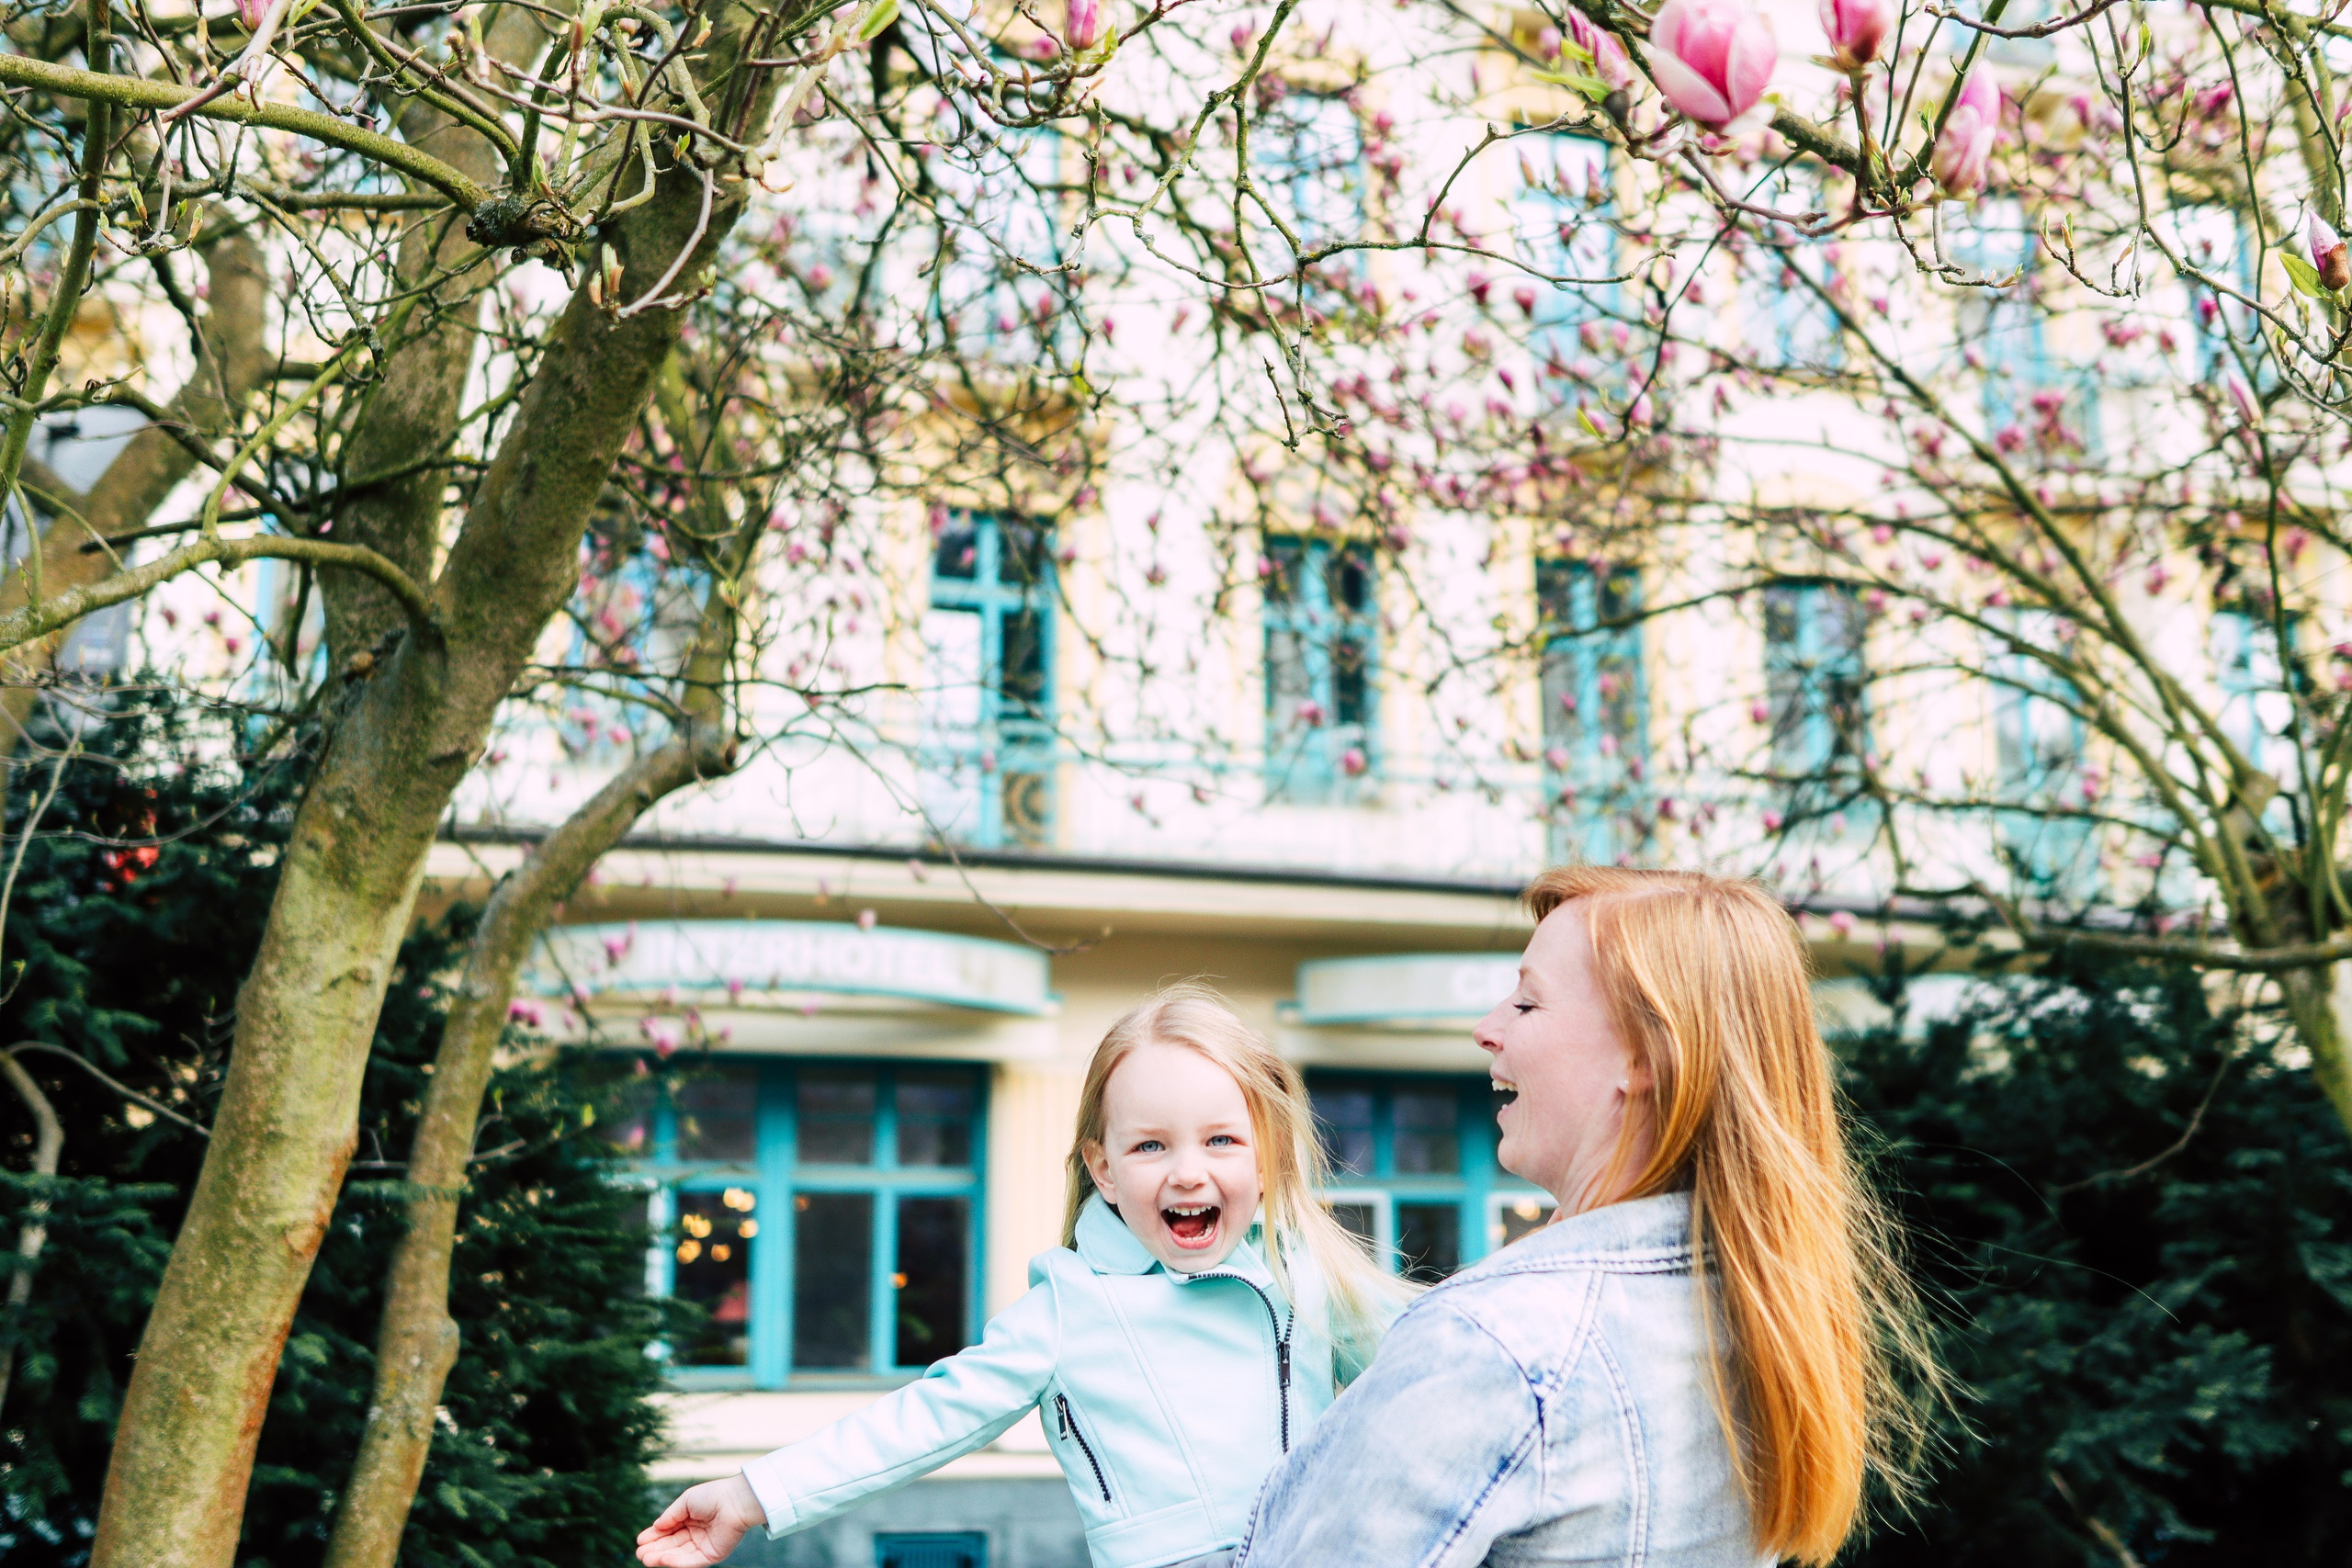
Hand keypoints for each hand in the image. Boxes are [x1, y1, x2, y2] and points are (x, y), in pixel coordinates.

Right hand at [636, 1474, 767, 1566]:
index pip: (669, 1531)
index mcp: (691, 1519)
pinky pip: (691, 1561)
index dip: (654, 1536)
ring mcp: (703, 1545)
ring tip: (645, 1558)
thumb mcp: (686, 1502)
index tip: (639, 1540)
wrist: (735, 1501)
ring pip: (679, 1555)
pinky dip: (677, 1562)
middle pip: (672, 1545)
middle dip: (655, 1549)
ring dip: (661, 1557)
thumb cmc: (713, 1496)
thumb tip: (656, 1526)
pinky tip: (663, 1559)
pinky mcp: (711, 1555)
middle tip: (639, 1554)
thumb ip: (670, 1515)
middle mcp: (696, 1534)